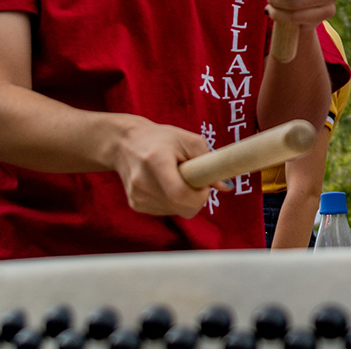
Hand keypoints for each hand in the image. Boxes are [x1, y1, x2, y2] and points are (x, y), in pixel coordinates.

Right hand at [110, 118, 228, 217]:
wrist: (125, 143)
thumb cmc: (161, 138)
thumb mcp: (188, 140)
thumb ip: (208, 161)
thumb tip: (226, 187)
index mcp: (155, 162)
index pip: (179, 194)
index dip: (199, 196)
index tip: (205, 186)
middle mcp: (142, 182)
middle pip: (180, 207)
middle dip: (196, 199)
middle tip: (195, 181)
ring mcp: (136, 196)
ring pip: (175, 212)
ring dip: (184, 200)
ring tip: (175, 178)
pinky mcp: (135, 204)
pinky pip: (165, 211)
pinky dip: (172, 202)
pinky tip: (165, 185)